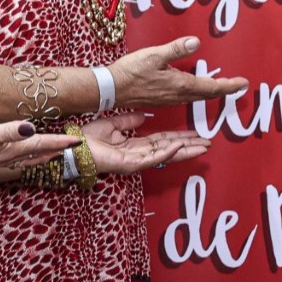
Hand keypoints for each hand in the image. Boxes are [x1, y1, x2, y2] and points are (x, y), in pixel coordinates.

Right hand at [0, 121, 76, 187]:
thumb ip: (8, 132)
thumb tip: (32, 128)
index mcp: (9, 150)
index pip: (41, 144)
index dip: (60, 141)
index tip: (77, 140)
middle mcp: (7, 159)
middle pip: (38, 154)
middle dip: (56, 150)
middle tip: (72, 147)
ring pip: (28, 160)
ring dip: (43, 156)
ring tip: (55, 153)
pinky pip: (16, 163)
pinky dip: (27, 160)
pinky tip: (23, 159)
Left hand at [79, 112, 211, 173]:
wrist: (74, 146)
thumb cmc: (88, 138)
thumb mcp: (112, 124)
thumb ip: (128, 121)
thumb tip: (142, 116)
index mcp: (135, 146)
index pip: (163, 141)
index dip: (179, 138)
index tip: (194, 134)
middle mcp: (139, 155)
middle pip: (170, 150)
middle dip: (189, 147)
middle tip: (207, 143)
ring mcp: (136, 162)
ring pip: (165, 156)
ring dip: (184, 152)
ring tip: (201, 147)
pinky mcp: (130, 165)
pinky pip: (151, 158)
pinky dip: (165, 153)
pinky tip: (177, 147)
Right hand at [109, 38, 248, 107]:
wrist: (111, 89)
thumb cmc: (130, 72)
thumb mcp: (154, 55)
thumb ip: (176, 49)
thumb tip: (196, 42)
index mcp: (180, 85)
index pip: (211, 87)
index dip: (229, 85)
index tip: (243, 83)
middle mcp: (178, 95)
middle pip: (207, 94)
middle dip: (224, 89)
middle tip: (238, 85)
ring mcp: (170, 98)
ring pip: (197, 96)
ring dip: (212, 91)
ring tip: (222, 86)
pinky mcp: (162, 98)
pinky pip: (187, 97)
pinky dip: (198, 92)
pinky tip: (196, 88)